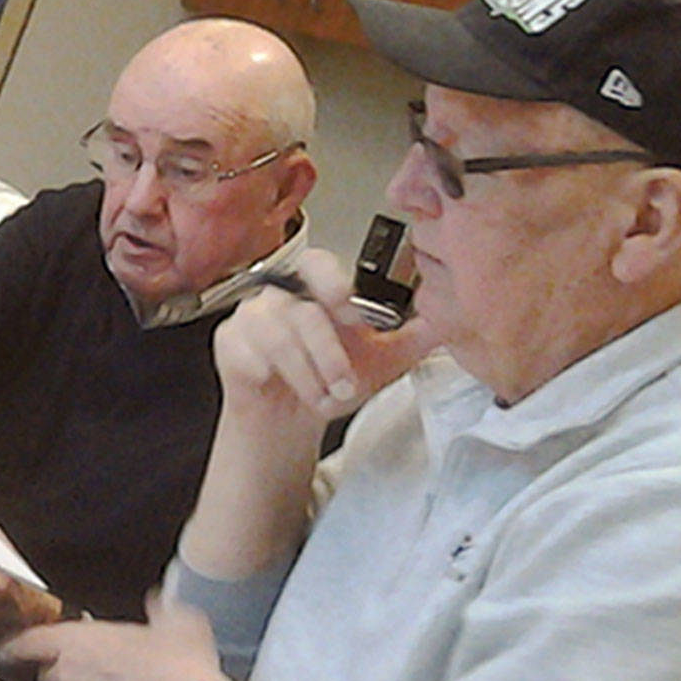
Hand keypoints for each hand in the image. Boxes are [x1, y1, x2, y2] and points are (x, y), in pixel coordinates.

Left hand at [0, 593, 223, 680]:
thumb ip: (160, 609)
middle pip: (46, 675)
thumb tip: (160, 601)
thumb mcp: (176, 623)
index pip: (28, 643)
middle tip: (84, 667)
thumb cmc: (177, 668)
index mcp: (77, 643)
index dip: (17, 644)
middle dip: (58, 672)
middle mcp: (69, 678)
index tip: (11, 646)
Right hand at [215, 248, 438, 420]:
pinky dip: (276, 377)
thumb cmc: (329, 379)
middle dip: (327, 353)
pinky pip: (251, 353)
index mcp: (316, 289)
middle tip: (345, 384)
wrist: (292, 416)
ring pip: (277, 337)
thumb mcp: (380, 360)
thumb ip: (412, 337)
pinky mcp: (230, 342)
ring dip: (307, 375)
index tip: (353, 316)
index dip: (333, 285)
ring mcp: (251, 316)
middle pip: (300, 310)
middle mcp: (281, 295)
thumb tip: (451, 318)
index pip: (317, 264)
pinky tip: (286, 389)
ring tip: (324, 397)